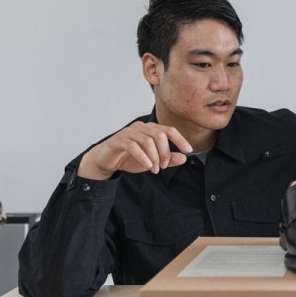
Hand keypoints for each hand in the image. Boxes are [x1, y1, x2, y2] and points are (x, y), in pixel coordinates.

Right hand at [78, 122, 192, 179]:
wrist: (106, 160)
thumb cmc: (130, 158)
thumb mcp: (152, 160)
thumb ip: (168, 159)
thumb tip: (184, 158)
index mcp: (151, 129)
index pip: (169, 130)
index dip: (180, 139)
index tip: (189, 150)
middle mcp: (141, 127)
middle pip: (160, 136)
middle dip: (165, 153)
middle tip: (163, 166)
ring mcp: (129, 132)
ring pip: (147, 141)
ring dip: (154, 157)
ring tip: (155, 169)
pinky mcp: (118, 140)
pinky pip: (133, 146)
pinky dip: (142, 156)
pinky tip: (147, 165)